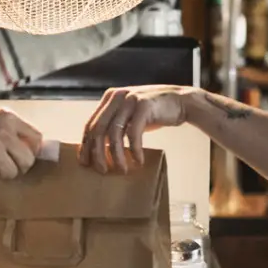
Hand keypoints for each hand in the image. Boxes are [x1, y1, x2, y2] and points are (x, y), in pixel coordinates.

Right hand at [0, 106, 42, 178]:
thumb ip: (9, 126)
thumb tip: (28, 143)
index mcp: (9, 118)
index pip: (36, 137)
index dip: (34, 149)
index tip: (29, 154)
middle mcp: (4, 132)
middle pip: (28, 159)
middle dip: (22, 166)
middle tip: (13, 166)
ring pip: (12, 171)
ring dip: (5, 172)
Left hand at [80, 85, 194, 173]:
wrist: (182, 101)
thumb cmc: (154, 113)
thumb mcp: (130, 115)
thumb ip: (115, 124)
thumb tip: (98, 149)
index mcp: (110, 98)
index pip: (90, 124)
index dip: (86, 145)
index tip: (85, 163)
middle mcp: (117, 96)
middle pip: (98, 129)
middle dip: (98, 153)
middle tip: (102, 170)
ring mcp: (130, 99)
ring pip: (114, 133)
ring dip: (117, 155)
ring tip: (122, 169)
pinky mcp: (144, 106)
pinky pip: (134, 133)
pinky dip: (134, 150)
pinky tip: (138, 161)